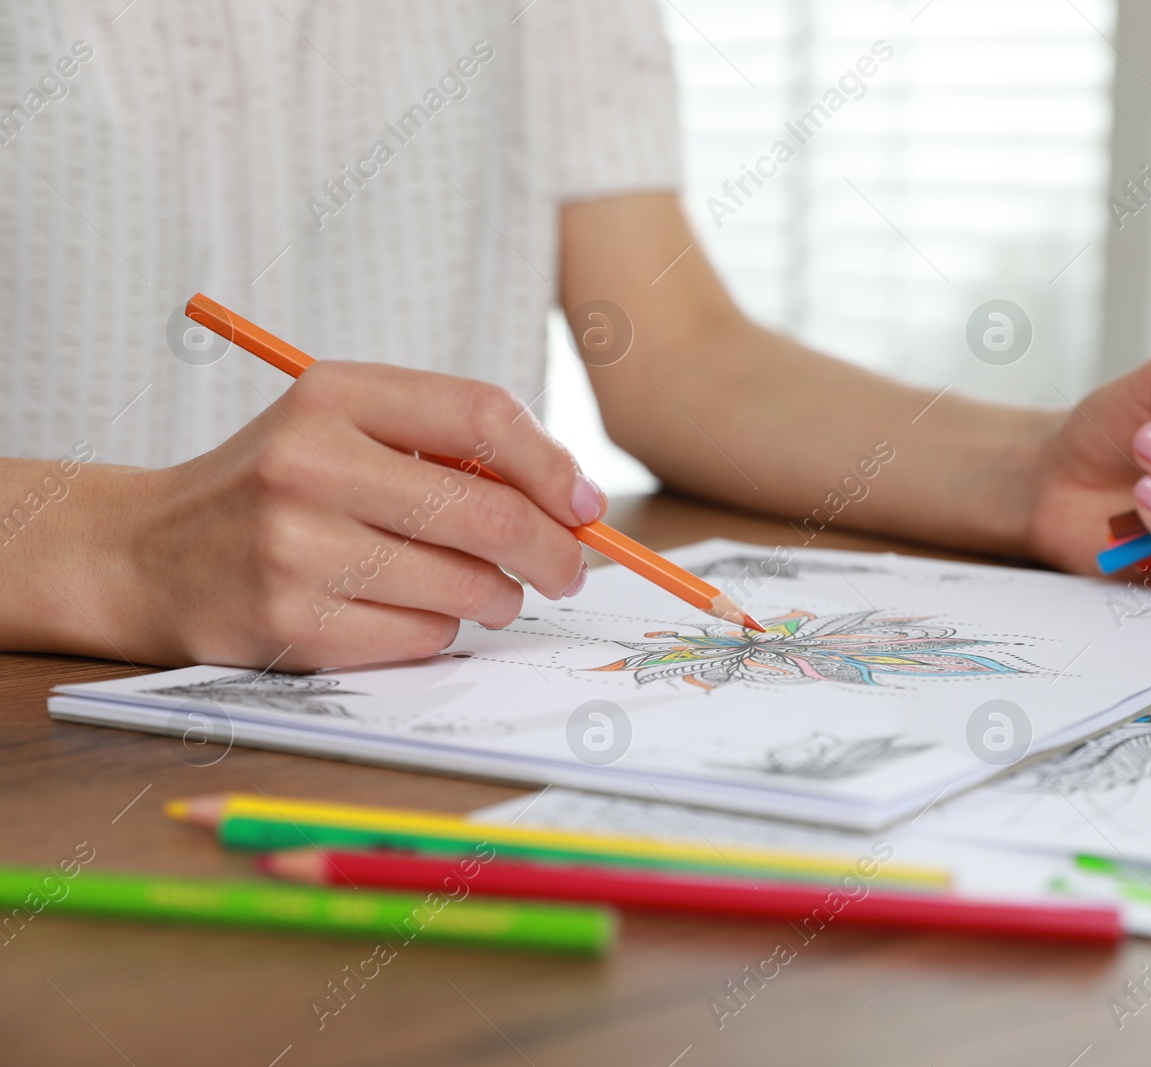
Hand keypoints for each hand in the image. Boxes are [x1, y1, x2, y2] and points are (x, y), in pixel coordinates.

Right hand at [101, 362, 602, 668]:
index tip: (585, 504)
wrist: (145, 553)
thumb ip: (450, 443)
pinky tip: (404, 609)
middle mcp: (310, 466)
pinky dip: (439, 628)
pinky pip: (424, 635)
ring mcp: (296, 551)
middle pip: (489, 514)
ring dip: (496, 597)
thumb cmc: (278, 485)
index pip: (484, 416)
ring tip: (476, 587)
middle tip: (567, 569)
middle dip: (553, 551)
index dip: (555, 466)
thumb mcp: (345, 426)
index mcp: (334, 395)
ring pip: (468, 587)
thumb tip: (575, 500)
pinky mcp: (292, 627)